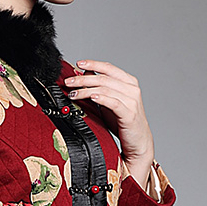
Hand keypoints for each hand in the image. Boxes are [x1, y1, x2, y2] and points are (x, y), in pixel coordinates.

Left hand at [64, 60, 154, 187]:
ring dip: (86, 90)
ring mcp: (132, 101)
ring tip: (73, 93)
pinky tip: (91, 96)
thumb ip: (100, 88)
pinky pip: (113, 102)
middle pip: (103, 78)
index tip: (78, 63)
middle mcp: (132, 89)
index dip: (93, 64)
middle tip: (69, 81)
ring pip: (105, 89)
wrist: (138, 141)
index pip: (108, 68)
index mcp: (128, 82)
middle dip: (83, 79)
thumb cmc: (122, 121)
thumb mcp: (109, 101)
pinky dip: (101, 98)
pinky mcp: (129, 113)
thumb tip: (85, 75)